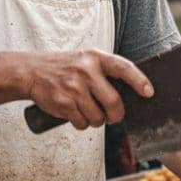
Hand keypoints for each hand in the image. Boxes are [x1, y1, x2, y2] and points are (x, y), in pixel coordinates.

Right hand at [25, 49, 152, 129]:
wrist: (32, 72)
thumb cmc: (64, 68)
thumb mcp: (85, 60)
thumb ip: (105, 72)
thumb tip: (131, 93)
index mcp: (95, 58)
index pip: (124, 68)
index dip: (139, 81)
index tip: (149, 92)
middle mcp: (86, 71)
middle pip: (114, 102)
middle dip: (115, 115)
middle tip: (112, 116)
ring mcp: (74, 87)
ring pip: (98, 117)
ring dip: (95, 120)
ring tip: (86, 110)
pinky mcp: (64, 103)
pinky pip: (82, 123)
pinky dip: (81, 123)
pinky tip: (74, 113)